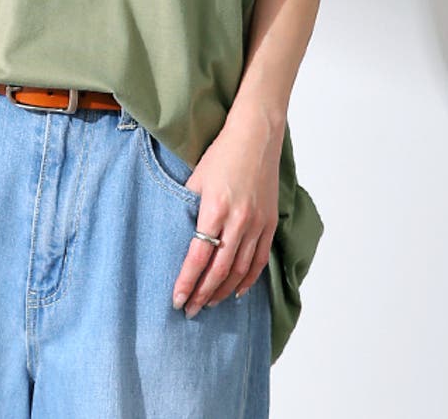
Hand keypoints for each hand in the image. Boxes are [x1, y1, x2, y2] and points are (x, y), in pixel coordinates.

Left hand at [171, 106, 283, 317]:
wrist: (256, 137)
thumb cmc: (222, 154)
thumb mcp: (196, 177)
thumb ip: (187, 206)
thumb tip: (177, 233)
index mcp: (215, 209)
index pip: (198, 256)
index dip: (188, 281)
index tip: (177, 299)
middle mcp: (239, 220)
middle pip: (220, 269)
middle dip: (203, 293)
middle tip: (190, 310)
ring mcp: (257, 223)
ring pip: (240, 269)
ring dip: (223, 291)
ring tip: (208, 305)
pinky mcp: (269, 223)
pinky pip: (259, 260)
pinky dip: (248, 279)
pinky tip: (237, 291)